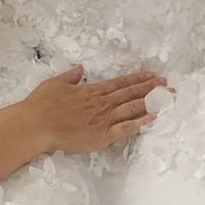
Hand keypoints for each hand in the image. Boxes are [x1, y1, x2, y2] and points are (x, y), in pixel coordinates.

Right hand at [22, 65, 163, 156]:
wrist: (36, 125)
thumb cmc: (41, 105)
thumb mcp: (55, 83)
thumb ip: (70, 76)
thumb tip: (80, 68)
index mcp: (91, 91)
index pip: (120, 83)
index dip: (137, 79)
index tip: (152, 75)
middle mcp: (101, 103)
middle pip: (131, 94)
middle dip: (150, 88)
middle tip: (168, 84)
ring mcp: (103, 119)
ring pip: (132, 108)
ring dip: (151, 102)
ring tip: (167, 97)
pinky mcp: (102, 135)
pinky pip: (125, 129)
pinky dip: (140, 123)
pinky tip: (153, 118)